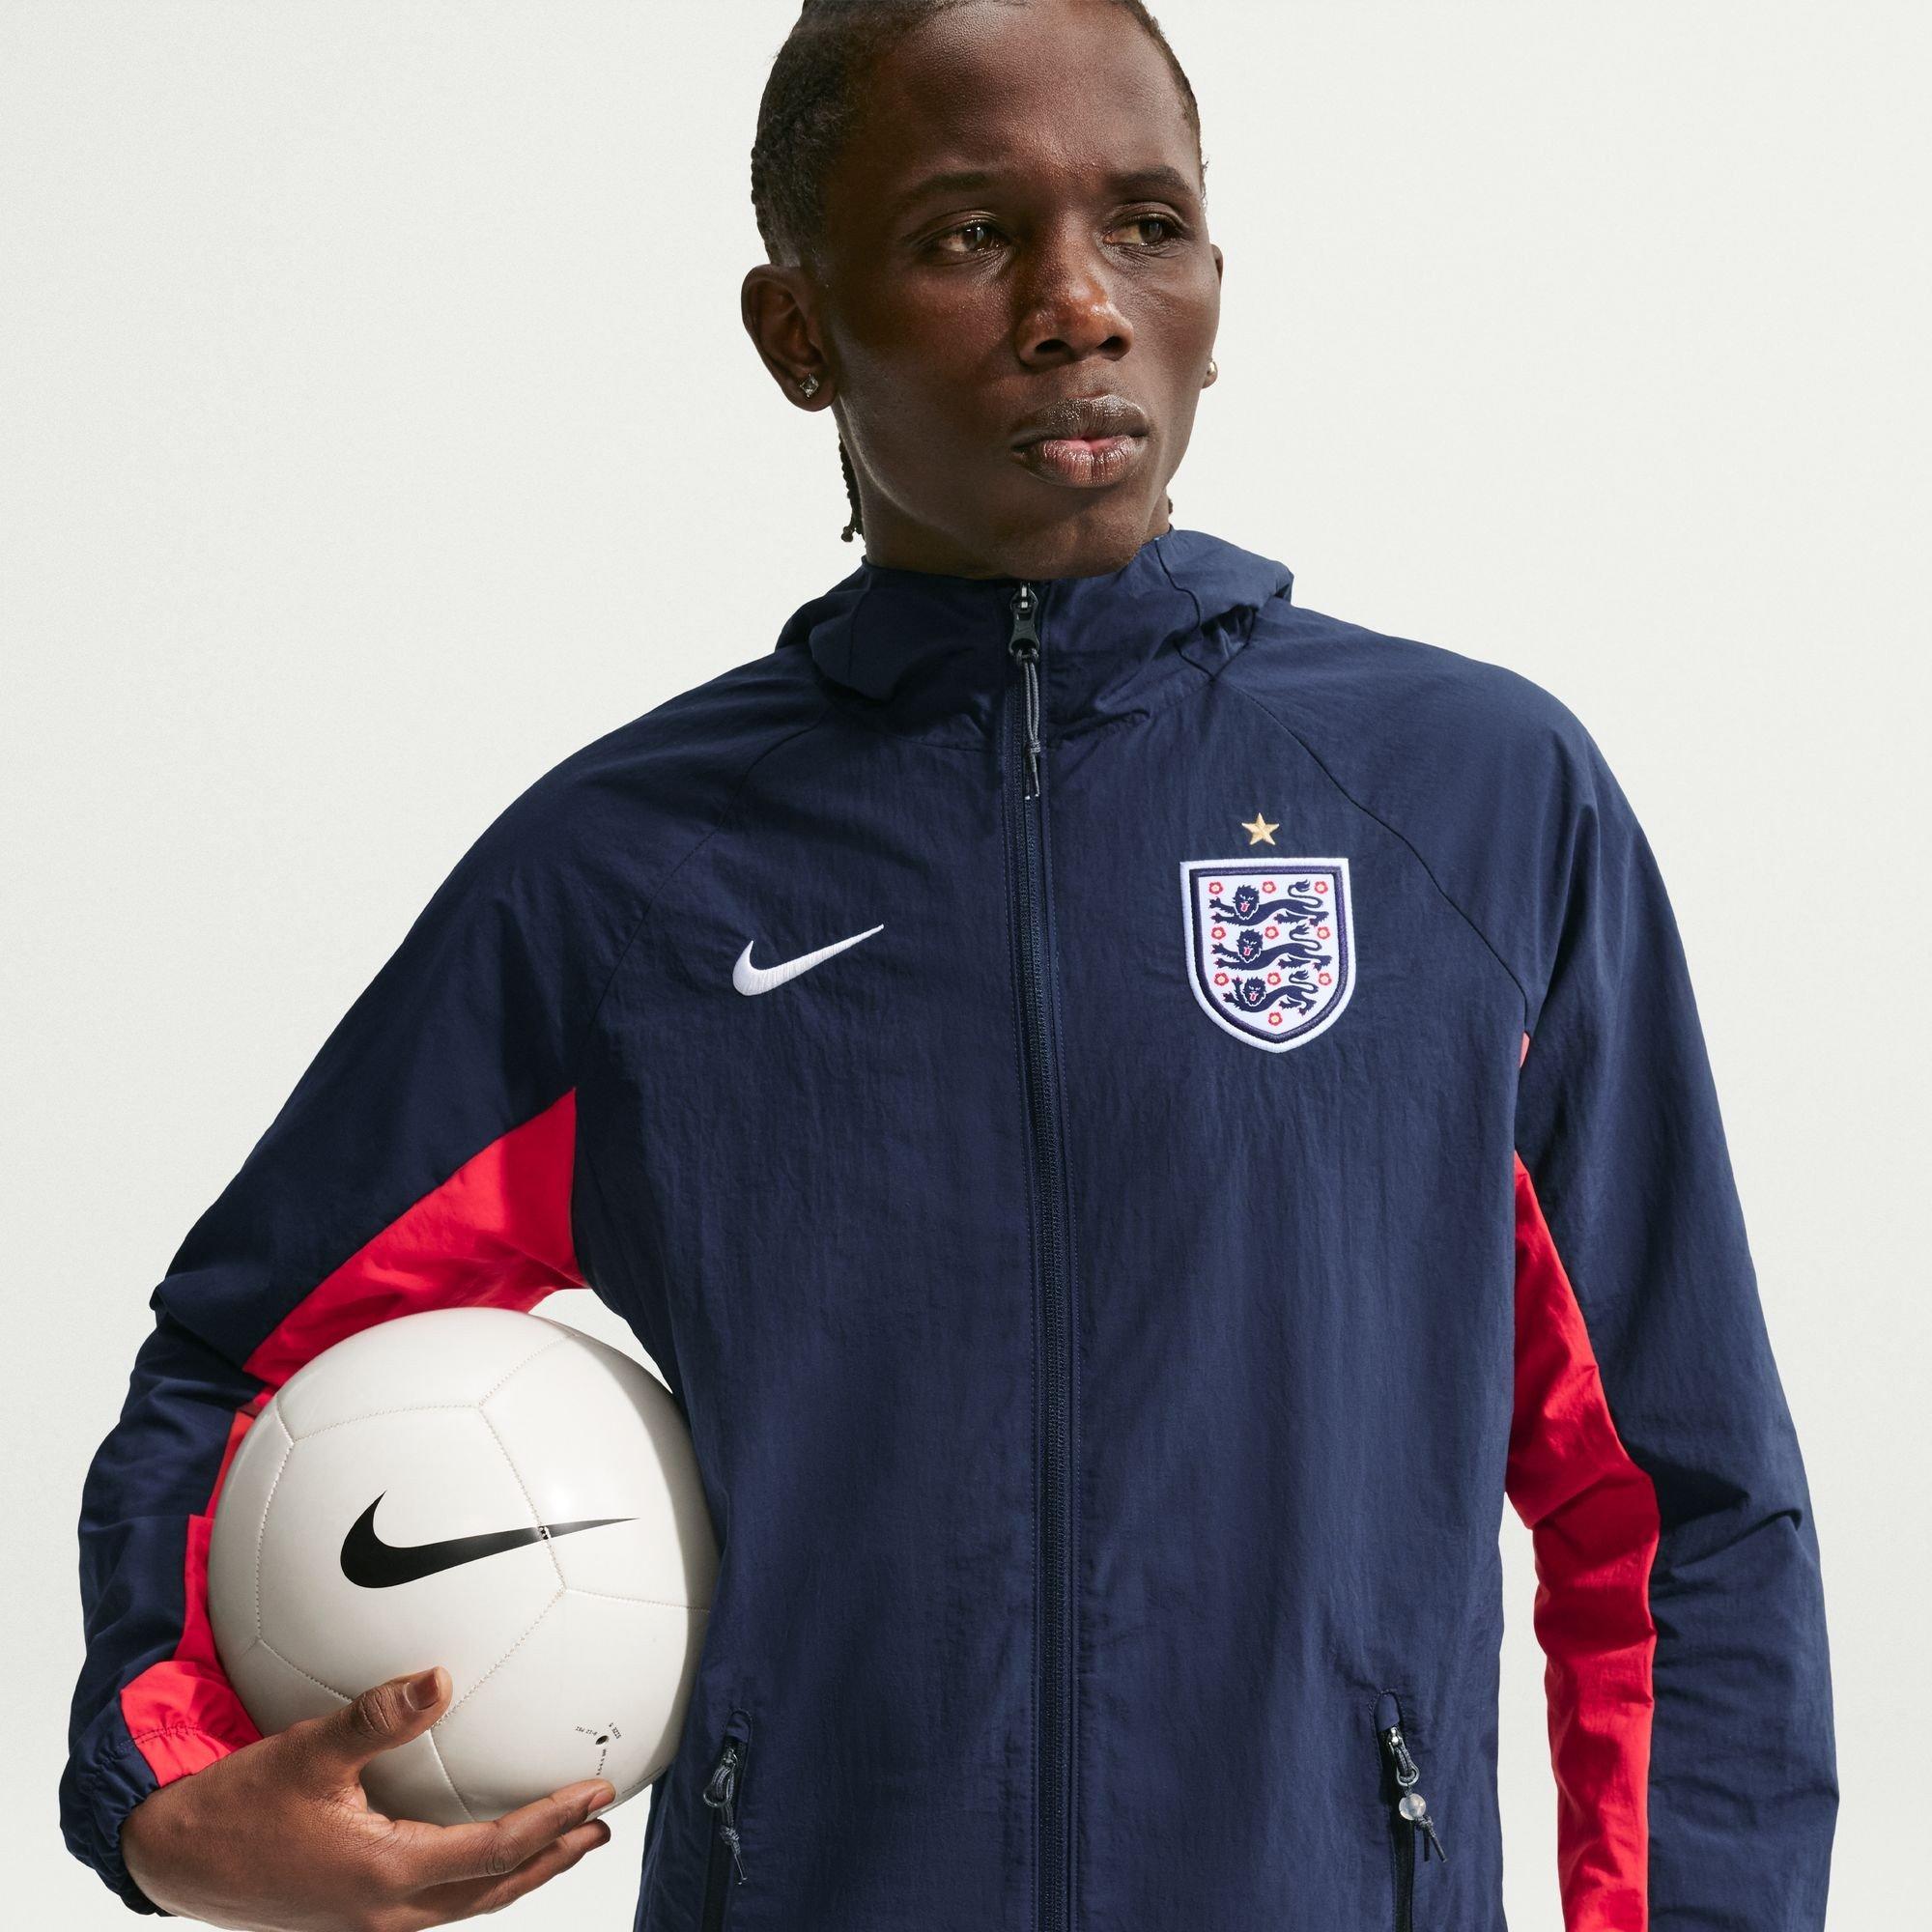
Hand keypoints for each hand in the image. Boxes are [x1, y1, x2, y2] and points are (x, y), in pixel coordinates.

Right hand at [120, 1667, 613, 1928]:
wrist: (175, 1857)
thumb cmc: (237, 1804)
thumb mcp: (307, 1750)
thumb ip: (378, 1716)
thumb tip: (442, 1677)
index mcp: (384, 1874)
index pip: (494, 1853)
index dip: (552, 1824)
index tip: (596, 1794)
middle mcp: (385, 1910)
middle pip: (493, 1890)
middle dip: (552, 1857)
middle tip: (601, 1823)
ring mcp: (370, 1919)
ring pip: (467, 1900)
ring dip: (520, 1871)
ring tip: (565, 1838)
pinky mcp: (355, 1913)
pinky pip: (436, 1899)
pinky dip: (477, 1875)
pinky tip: (484, 1846)